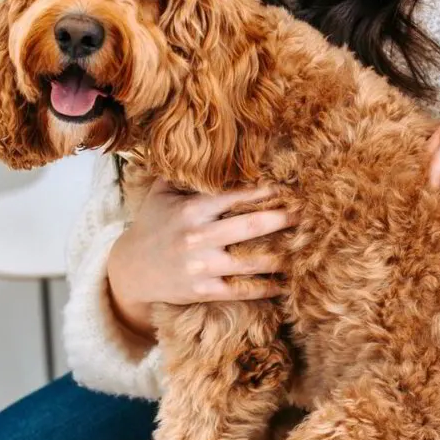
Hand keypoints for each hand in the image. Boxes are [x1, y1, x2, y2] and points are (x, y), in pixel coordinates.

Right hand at [106, 180, 295, 333]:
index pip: (236, 196)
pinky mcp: (204, 291)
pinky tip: (288, 284)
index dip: (266, 191)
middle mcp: (198, 238)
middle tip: (308, 213)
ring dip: (283, 255)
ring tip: (308, 248)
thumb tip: (211, 147)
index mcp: (191, 210)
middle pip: (252, 227)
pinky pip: (243, 290)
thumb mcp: (161, 194)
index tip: (290, 186)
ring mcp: (202, 267)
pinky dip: (268, 287)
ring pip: (253, 261)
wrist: (130, 270)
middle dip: (284, 219)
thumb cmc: (152, 225)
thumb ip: (185, 174)